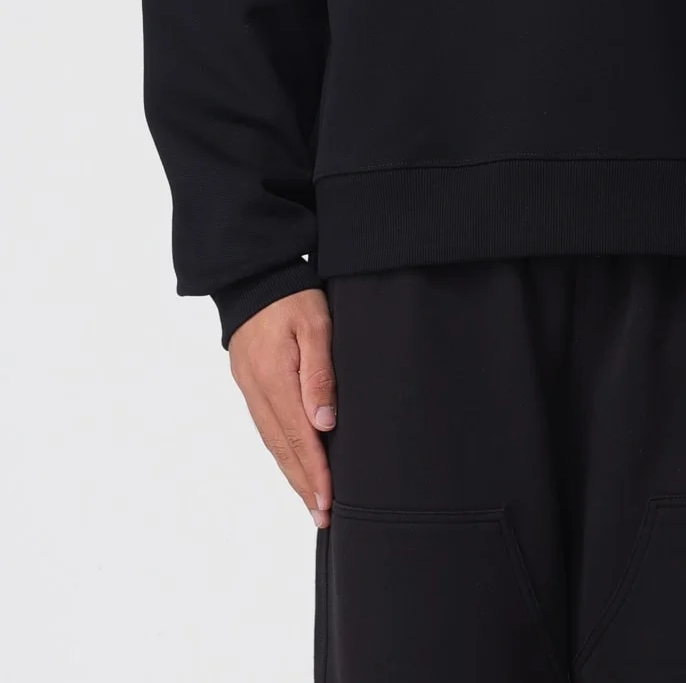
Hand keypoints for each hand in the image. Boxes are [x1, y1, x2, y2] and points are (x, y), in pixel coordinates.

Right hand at [229, 288, 336, 527]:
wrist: (255, 276)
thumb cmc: (292, 296)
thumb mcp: (316, 325)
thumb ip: (321, 372)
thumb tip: (324, 423)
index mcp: (275, 379)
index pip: (299, 438)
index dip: (315, 473)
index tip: (329, 502)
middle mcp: (258, 391)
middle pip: (283, 449)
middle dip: (304, 485)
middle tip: (322, 516)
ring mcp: (250, 389)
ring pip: (272, 442)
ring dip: (292, 473)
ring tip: (311, 500)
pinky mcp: (250, 383)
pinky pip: (266, 427)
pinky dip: (281, 452)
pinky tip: (292, 463)